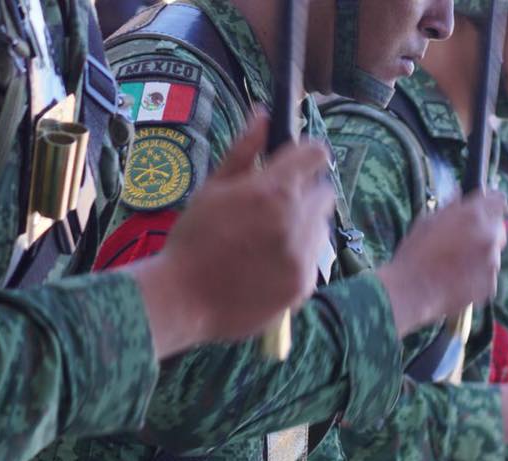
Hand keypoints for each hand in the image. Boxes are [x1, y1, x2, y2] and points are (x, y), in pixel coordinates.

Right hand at [134, 113, 337, 358]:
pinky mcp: (304, 284)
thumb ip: (244, 151)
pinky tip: (268, 263)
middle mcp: (295, 221)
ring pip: (321, 227)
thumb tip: (264, 115)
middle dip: (305, 192)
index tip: (296, 161)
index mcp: (272, 190)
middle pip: (324, 192)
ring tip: (267, 237)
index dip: (307, 154)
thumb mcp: (212, 187)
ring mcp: (303, 255)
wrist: (184, 298)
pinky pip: (313, 259)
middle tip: (274, 204)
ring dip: (303, 225)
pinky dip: (298, 256)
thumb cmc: (192, 238)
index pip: (317, 155)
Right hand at [377, 189, 507, 336]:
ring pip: (493, 253)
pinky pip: (488, 275)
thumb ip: (451, 208)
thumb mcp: (428, 222)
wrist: (412, 290)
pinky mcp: (490, 284)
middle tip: (465, 240)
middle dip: (486, 231)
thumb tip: (460, 194)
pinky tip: (458, 278)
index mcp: (473, 215)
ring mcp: (492, 262)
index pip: (498, 200)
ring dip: (481, 255)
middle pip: (498, 228)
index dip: (492, 203)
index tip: (487, 208)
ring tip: (456, 263)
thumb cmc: (415, 254)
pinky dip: (478, 276)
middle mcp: (488, 236)